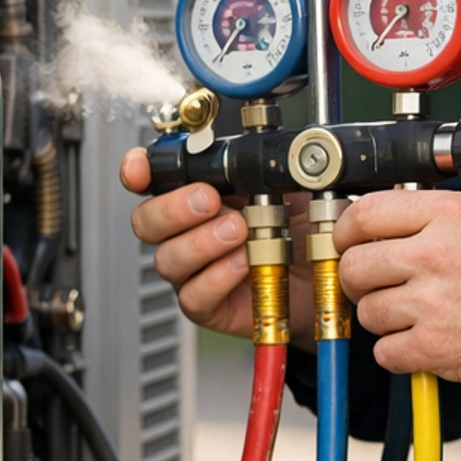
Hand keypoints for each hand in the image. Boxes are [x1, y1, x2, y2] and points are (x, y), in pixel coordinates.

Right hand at [120, 150, 313, 338]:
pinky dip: (217, 277)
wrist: (321, 276)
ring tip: (239, 232)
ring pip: (167, 258)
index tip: (141, 170)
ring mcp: (194, 270)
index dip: (138, 172)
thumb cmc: (298, 229)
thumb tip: (267, 156)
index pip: (153, 180)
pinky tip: (243, 263)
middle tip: (208, 200)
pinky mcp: (207, 304)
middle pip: (146, 221)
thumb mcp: (290, 189)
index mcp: (198, 195)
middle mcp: (187, 232)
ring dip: (201, 241)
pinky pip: (193, 295)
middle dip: (173, 208)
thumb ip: (271, 171)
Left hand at [334, 192, 460, 390]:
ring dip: (384, 318)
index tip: (347, 243)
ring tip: (415, 316)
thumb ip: (432, 211)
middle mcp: (434, 254)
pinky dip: (399, 353)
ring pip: (368, 312)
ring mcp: (433, 303)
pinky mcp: (435, 347)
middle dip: (358, 279)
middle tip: (375, 285)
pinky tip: (423, 342)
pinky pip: (385, 352)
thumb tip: (383, 217)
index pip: (364, 214)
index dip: (345, 232)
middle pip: (354, 266)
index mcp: (445, 215)